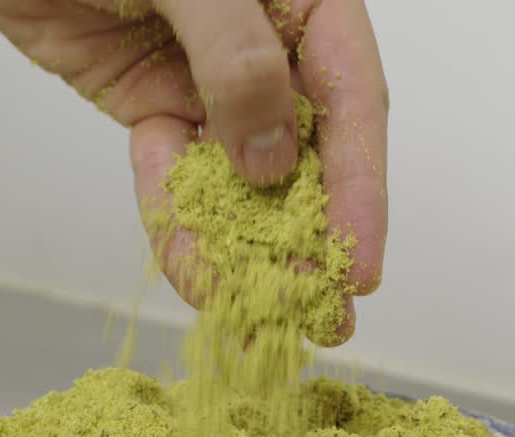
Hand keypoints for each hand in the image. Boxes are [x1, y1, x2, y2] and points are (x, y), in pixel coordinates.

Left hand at [0, 0, 387, 344]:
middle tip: (327, 313)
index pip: (351, 100)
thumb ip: (237, 57)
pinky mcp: (153, 100)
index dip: (361, 188)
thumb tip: (271, 159)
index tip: (359, 263)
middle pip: (304, 150)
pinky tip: (190, 268)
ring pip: (237, 175)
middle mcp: (267, 45)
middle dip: (313, 236)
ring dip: (246, 245)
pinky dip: (176, 219)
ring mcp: (208, 77)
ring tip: (262, 314)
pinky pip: (172, 171)